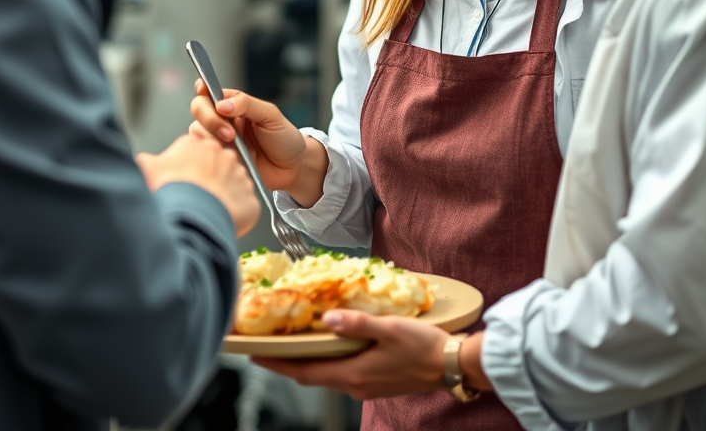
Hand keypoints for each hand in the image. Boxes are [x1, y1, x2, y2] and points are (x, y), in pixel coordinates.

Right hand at [136, 134, 259, 236]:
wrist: (191, 218)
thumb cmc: (169, 193)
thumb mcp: (145, 170)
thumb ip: (145, 162)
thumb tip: (142, 162)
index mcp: (196, 144)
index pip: (195, 150)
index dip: (188, 167)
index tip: (183, 181)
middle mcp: (221, 153)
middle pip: (215, 164)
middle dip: (208, 179)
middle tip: (194, 197)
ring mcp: (239, 174)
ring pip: (232, 183)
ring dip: (222, 194)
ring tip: (207, 210)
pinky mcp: (250, 197)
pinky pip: (244, 204)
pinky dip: (235, 212)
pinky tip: (221, 219)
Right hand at [189, 81, 328, 204]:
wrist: (291, 168)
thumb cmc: (284, 138)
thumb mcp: (271, 115)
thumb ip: (247, 104)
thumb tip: (222, 104)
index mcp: (234, 105)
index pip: (211, 92)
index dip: (202, 88)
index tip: (202, 89)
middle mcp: (223, 120)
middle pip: (199, 110)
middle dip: (210, 119)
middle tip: (230, 133)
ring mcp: (219, 140)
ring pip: (198, 132)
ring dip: (212, 138)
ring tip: (234, 148)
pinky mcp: (219, 159)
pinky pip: (204, 155)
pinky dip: (214, 155)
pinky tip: (231, 159)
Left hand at [254, 311, 449, 399]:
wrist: (451, 365)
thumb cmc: (423, 346)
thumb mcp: (390, 329)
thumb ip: (357, 324)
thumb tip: (327, 319)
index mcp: (353, 375)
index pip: (305, 371)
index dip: (277, 363)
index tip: (254, 354)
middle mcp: (354, 385)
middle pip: (310, 374)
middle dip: (285, 362)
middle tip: (264, 345)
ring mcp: (364, 385)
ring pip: (325, 373)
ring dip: (305, 359)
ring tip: (288, 341)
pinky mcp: (374, 381)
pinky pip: (339, 371)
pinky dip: (325, 359)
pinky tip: (325, 344)